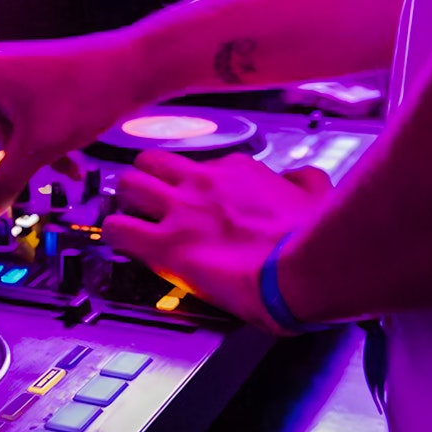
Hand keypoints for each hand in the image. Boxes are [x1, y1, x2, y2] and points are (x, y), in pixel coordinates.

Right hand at [0, 32, 151, 224]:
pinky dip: (40, 149)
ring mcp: (13, 78)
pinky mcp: (36, 86)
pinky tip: (69, 169)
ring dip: (23, 164)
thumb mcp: (39, 148)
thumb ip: (2, 184)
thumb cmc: (86, 96)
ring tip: (46, 183)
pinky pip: (24, 126)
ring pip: (5, 136)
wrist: (137, 66)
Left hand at [102, 151, 331, 333]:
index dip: (190, 184)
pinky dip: (113, 235)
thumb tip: (301, 177)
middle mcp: (203, 182)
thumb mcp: (319, 196)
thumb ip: (305, 181)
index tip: (191, 199)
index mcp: (238, 171)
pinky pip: (117, 229)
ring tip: (126, 218)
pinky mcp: (165, 245)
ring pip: (127, 185)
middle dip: (144, 179)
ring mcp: (180, 211)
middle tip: (144, 200)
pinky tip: (118, 245)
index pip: (199, 165)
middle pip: (151, 161)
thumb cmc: (315, 240)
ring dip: (123, 202)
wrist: (306, 270)